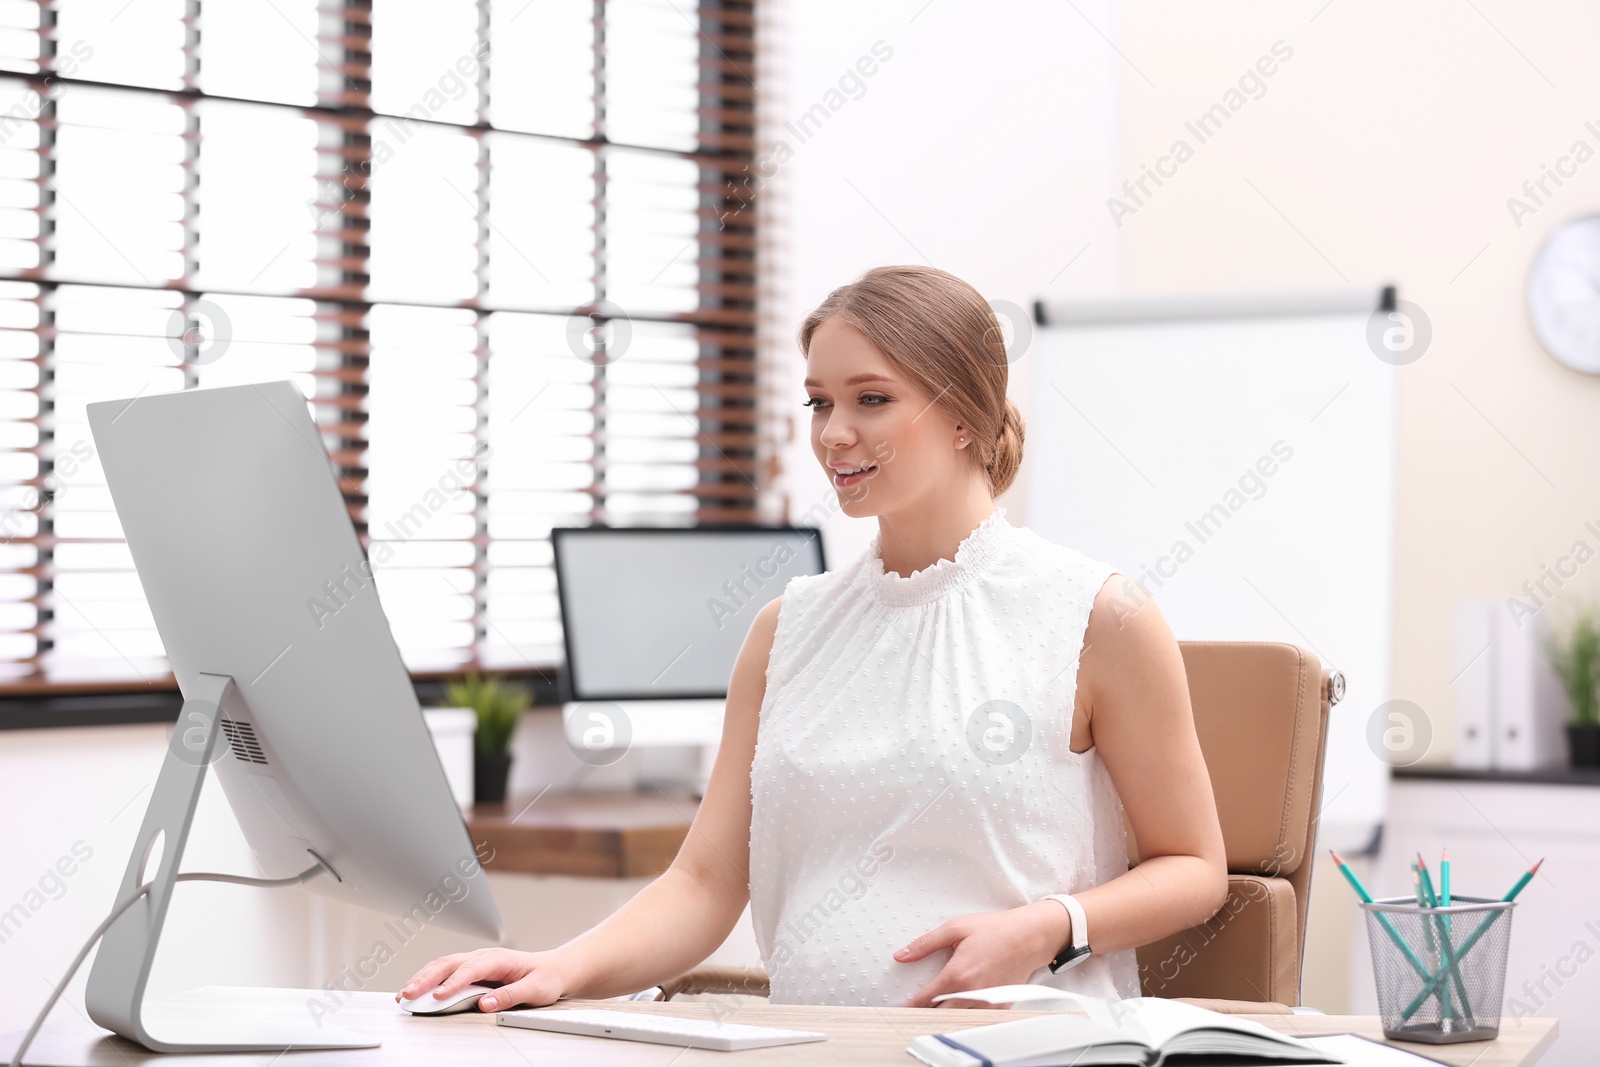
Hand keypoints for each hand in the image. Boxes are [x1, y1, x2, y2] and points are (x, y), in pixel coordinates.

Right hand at [396, 947, 570, 1011]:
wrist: (552, 969)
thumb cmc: (544, 978)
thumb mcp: (535, 989)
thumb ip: (510, 995)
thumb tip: (485, 1004)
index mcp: (498, 959)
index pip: (470, 969)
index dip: (453, 983)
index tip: (439, 996)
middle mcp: (483, 957)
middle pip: (449, 964)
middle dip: (426, 979)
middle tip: (408, 995)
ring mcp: (475, 961)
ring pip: (442, 966)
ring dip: (422, 979)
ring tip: (404, 995)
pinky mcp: (470, 970)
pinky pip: (445, 972)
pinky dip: (427, 979)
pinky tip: (415, 990)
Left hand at [894, 901, 1067, 1007]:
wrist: (1030, 936)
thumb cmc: (996, 930)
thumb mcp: (955, 928)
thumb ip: (925, 944)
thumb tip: (903, 955)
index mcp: (958, 975)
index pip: (926, 999)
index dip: (911, 1005)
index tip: (902, 1007)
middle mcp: (972, 992)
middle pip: (940, 1013)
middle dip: (927, 1011)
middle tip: (917, 1007)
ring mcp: (987, 1001)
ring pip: (959, 1016)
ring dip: (947, 1012)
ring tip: (939, 1004)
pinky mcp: (1000, 1004)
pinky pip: (978, 1014)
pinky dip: (968, 1011)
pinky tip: (964, 1002)